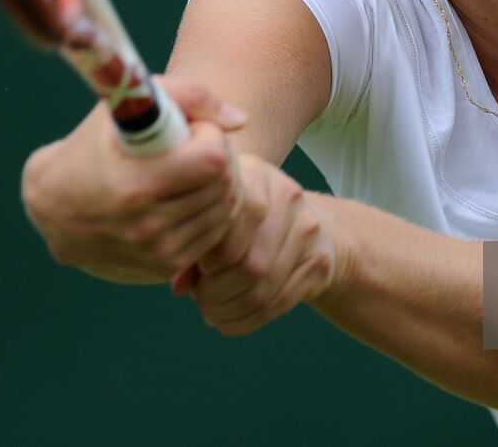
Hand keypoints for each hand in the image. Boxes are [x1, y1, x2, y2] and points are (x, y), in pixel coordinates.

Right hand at [21, 75, 248, 283]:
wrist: (53, 207)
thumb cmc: (95, 146)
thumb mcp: (130, 106)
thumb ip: (190, 96)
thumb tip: (240, 120)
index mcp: (137, 184)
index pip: (214, 159)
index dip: (210, 136)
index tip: (192, 131)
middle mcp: (147, 225)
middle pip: (224, 184)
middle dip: (220, 159)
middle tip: (198, 148)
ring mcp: (157, 252)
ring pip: (225, 211)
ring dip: (218, 186)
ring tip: (191, 171)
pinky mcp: (163, 268)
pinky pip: (214, 236)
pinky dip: (210, 212)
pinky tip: (188, 197)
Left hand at [169, 155, 338, 335]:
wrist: (307, 228)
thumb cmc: (247, 224)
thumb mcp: (221, 219)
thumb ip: (196, 246)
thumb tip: (178, 286)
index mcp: (256, 176)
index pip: (232, 222)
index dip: (210, 255)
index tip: (199, 270)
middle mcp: (288, 197)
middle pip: (250, 260)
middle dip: (217, 290)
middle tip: (200, 300)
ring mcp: (308, 229)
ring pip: (264, 286)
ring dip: (230, 309)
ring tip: (211, 312)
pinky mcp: (319, 262)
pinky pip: (279, 302)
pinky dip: (247, 320)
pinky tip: (228, 321)